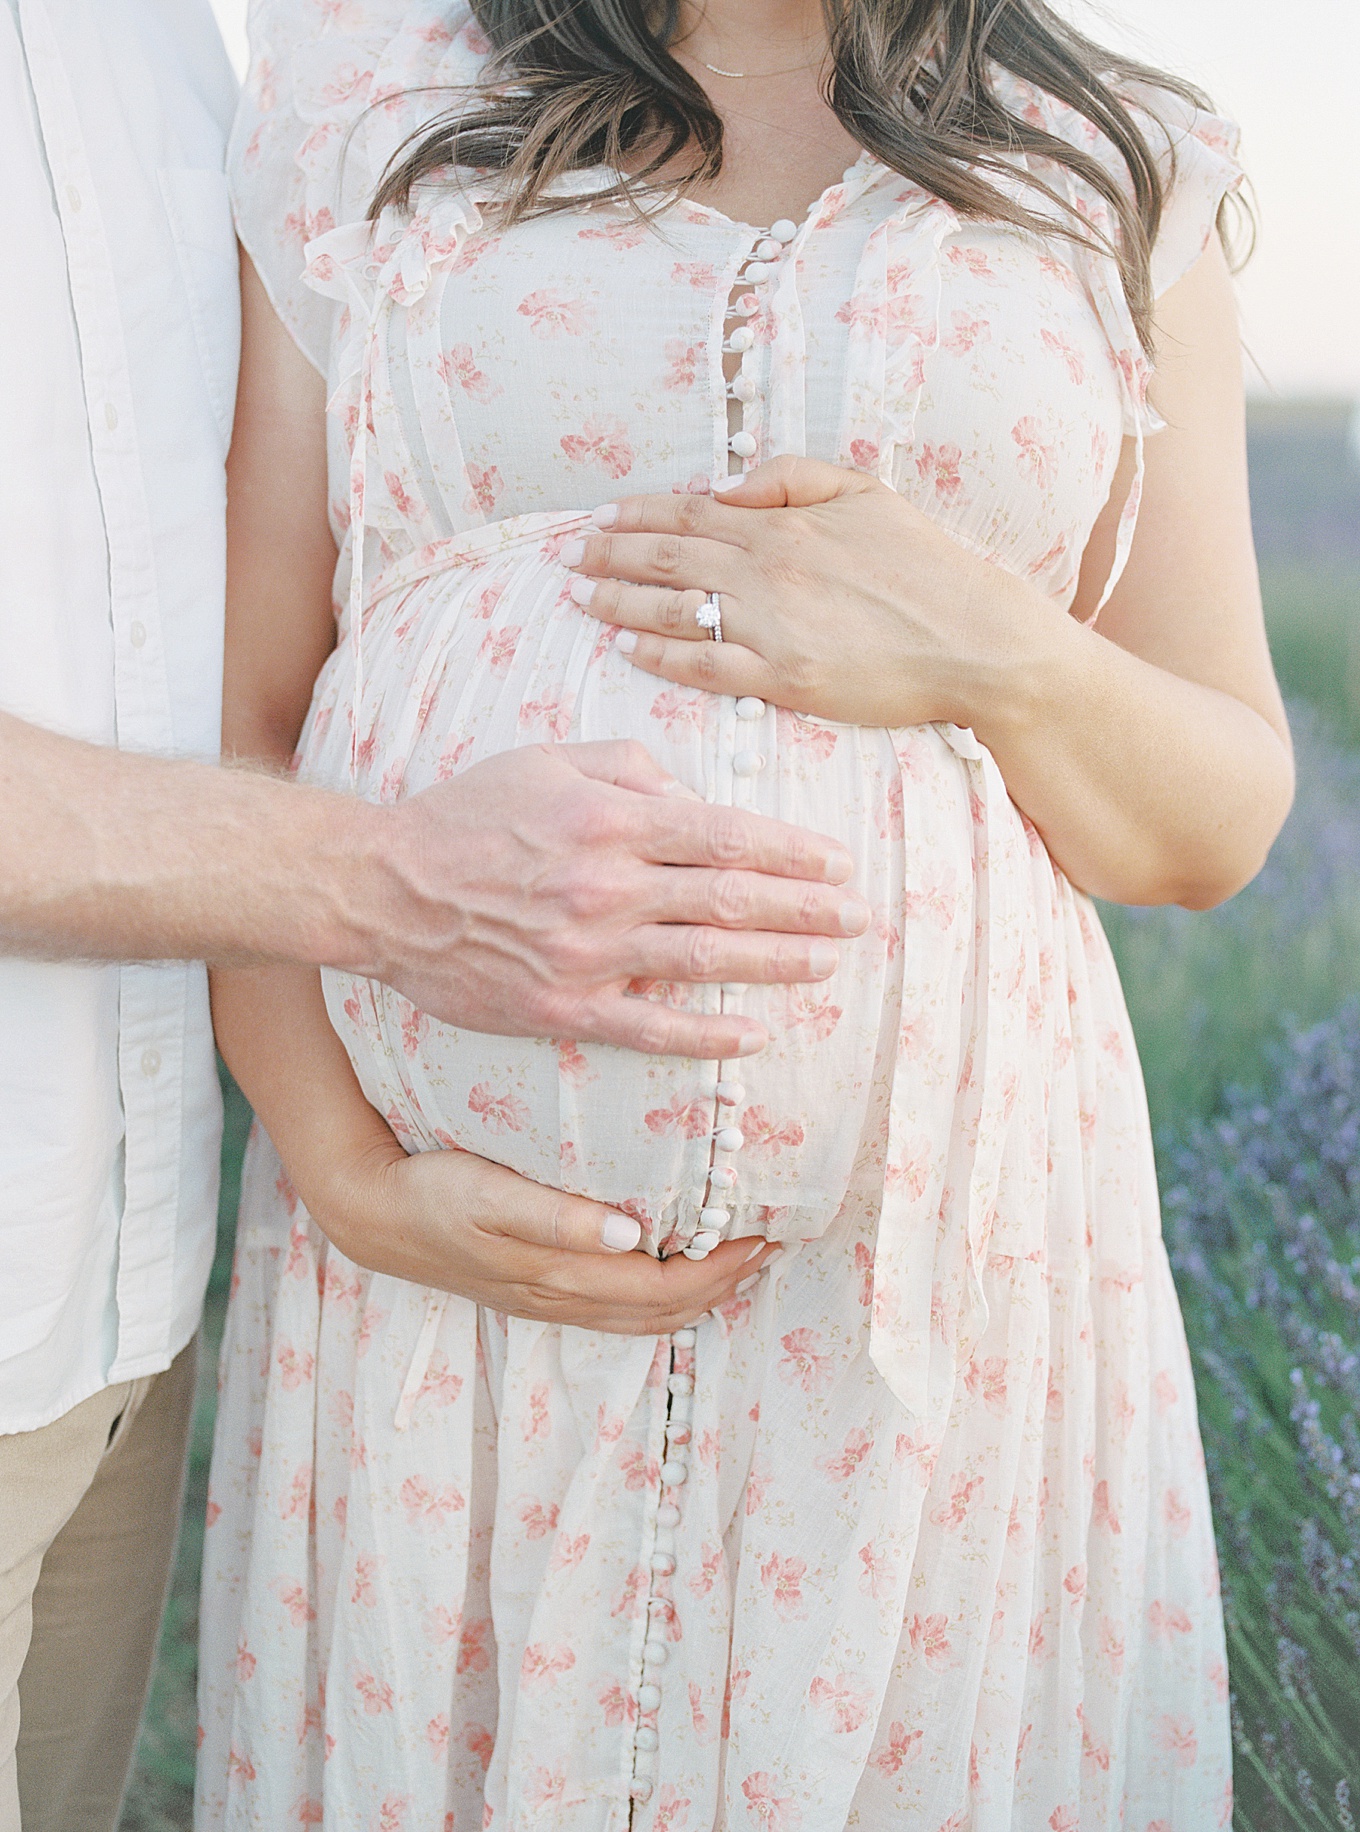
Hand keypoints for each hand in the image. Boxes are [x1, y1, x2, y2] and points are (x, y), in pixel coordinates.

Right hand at [322, 1137, 780, 1335]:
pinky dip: (656, 1296)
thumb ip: (561, 1216)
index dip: (720, 1269)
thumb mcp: (491, 1196)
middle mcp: (560, 1296)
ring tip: (737, 1265)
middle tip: (771, 1250)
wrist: (369, 1212)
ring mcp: (546, 1298)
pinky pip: (613, 1307)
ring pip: (639, 1314)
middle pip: (662, 1309)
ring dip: (695, 1296)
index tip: (764, 1237)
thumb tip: (636, 1234)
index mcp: (560, 1275)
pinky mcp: (531, 1288)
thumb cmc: (432, 1192)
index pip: (663, 1285)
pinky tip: (669, 1273)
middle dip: (723, 1285)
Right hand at [365, 737, 869, 1057]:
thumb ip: (630, 770)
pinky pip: (652, 1024)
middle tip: (857, 917)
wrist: (384, 888)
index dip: (793, 851)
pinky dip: (708, 1032)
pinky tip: (753, 1035)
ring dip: (777, 964)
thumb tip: (695, 795)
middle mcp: (609, 886)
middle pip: (733, 899)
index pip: (728, 835)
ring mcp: (589, 952)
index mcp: (610, 820)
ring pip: (707, 959)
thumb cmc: (467, 815)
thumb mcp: (546, 759)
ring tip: (826, 964)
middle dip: (808, 909)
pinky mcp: (564, 1006)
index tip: (837, 862)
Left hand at [563, 456, 1032, 728]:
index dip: (634, 515)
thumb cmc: (927, 566)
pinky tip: (626, 646)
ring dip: (618, 600)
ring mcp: (771, 627)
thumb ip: (792, 478)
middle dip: (605, 555)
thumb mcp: (866, 492)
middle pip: (666, 558)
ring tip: (578, 599)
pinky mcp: (783, 679)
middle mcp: (766, 571)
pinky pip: (704, 665)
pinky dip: (659, 653)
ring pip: (674, 608)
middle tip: (561, 558)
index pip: (688, 513)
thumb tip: (724, 484)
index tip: (593, 518)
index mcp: (784, 524)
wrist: (975, 640)